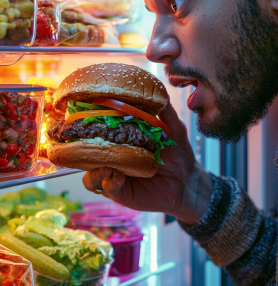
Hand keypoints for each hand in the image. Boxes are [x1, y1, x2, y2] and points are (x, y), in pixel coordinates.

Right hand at [82, 101, 212, 224]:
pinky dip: (110, 183)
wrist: (187, 180)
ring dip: (94, 170)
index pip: (97, 133)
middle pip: (86, 156)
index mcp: (120, 141)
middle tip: (88, 140)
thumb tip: (161, 92)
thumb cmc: (177, 153)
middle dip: (82, 149)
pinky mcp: (121, 193)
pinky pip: (108, 189)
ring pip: (90, 177)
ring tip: (106, 164)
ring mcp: (115, 177)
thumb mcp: (172, 129)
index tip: (87, 115)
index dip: (88, 126)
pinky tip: (117, 176)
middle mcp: (113, 159)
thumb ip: (166, 112)